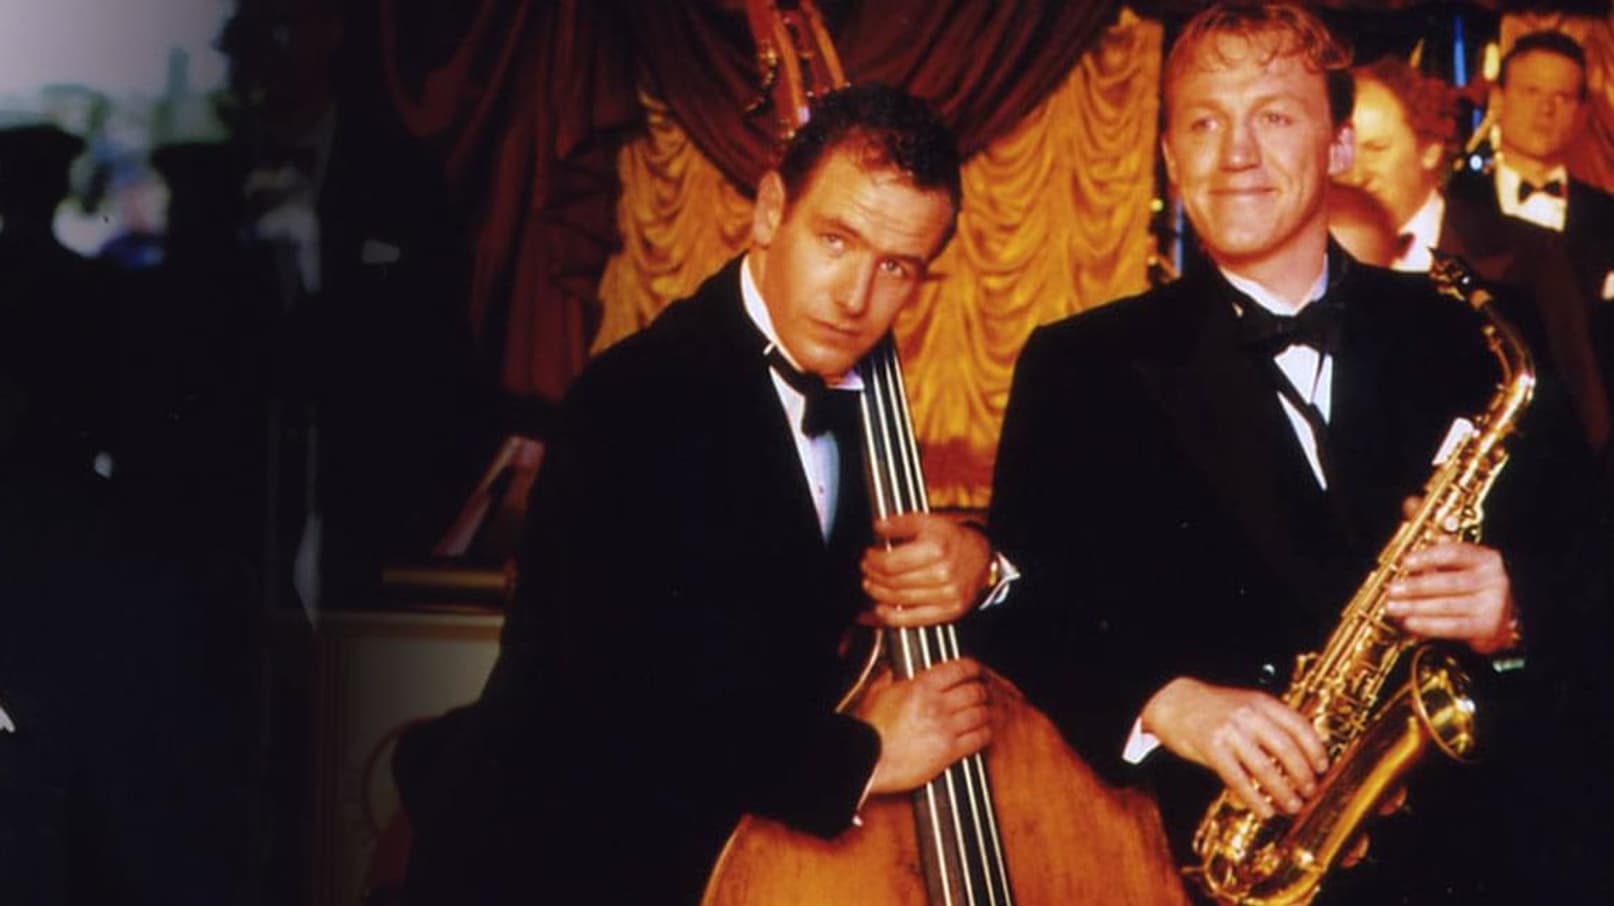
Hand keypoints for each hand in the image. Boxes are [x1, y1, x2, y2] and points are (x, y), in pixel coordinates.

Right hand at [858, 658, 991, 794]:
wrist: (870, 761)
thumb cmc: (870, 731)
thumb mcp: (878, 695)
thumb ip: (891, 680)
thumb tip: (894, 672)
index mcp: (921, 686)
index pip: (959, 669)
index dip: (972, 668)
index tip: (975, 670)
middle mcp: (937, 705)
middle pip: (975, 691)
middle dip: (981, 690)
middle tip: (982, 691)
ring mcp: (945, 728)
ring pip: (980, 714)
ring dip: (986, 712)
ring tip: (985, 711)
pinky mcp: (949, 752)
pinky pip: (978, 739)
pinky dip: (985, 733)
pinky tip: (984, 732)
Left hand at [861, 513, 992, 627]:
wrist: (980, 557)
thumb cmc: (953, 540)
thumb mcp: (928, 521)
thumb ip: (900, 522)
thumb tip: (878, 527)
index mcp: (936, 550)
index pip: (890, 563)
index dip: (873, 560)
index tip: (868, 556)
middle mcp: (943, 574)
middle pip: (893, 582)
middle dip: (872, 576)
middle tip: (866, 569)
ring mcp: (947, 595)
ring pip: (900, 600)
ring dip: (878, 594)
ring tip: (871, 585)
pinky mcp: (949, 611)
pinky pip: (913, 620)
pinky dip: (892, 617)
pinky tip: (881, 609)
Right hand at [1142, 677, 1328, 818]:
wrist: (1172, 700)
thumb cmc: (1211, 707)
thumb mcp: (1245, 704)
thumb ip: (1269, 723)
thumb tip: (1299, 756)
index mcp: (1261, 702)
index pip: (1299, 726)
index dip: (1315, 749)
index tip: (1322, 768)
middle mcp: (1248, 715)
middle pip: (1286, 749)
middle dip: (1303, 775)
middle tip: (1310, 792)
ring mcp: (1229, 731)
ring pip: (1265, 768)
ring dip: (1283, 791)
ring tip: (1292, 806)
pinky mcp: (1211, 748)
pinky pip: (1238, 780)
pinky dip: (1255, 799)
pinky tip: (1264, 810)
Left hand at [1386, 498, 1516, 654]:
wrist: (1505, 617)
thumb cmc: (1474, 583)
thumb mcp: (1459, 557)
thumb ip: (1433, 531)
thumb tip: (1410, 503)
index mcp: (1486, 558)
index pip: (1455, 553)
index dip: (1428, 556)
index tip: (1405, 561)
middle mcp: (1493, 581)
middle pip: (1449, 582)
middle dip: (1416, 587)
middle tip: (1391, 589)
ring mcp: (1493, 606)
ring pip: (1448, 606)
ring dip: (1416, 608)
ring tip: (1392, 607)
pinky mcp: (1488, 628)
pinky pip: (1453, 627)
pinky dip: (1429, 626)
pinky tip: (1410, 623)